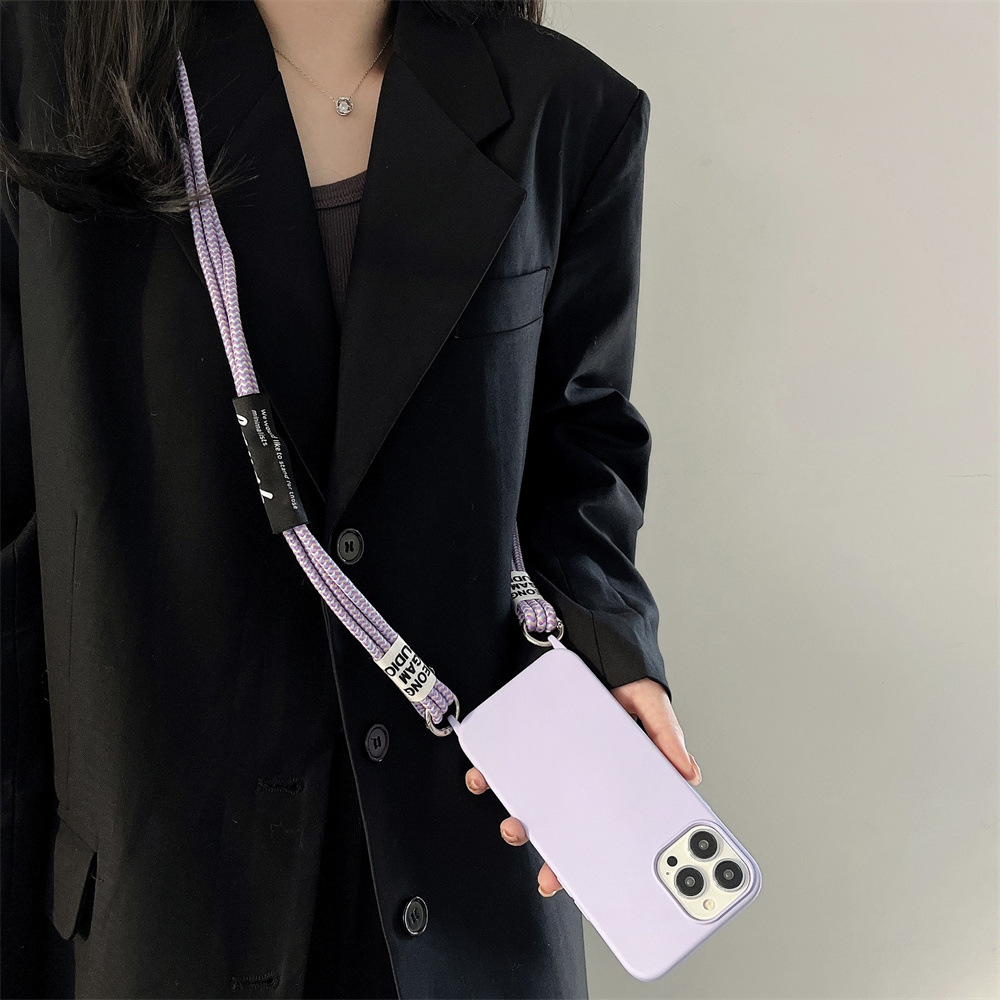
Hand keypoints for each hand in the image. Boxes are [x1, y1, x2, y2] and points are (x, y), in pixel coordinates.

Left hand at [464, 676, 700, 896]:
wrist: (588, 632)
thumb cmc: (622, 674)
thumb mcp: (650, 703)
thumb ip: (666, 736)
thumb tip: (689, 774)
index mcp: (611, 774)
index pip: (603, 824)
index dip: (593, 858)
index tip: (584, 885)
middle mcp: (577, 772)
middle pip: (563, 825)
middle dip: (553, 856)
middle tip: (547, 876)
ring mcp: (547, 757)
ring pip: (528, 802)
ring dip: (517, 822)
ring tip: (514, 825)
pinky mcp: (521, 735)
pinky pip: (500, 762)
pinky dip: (487, 774)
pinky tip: (482, 778)